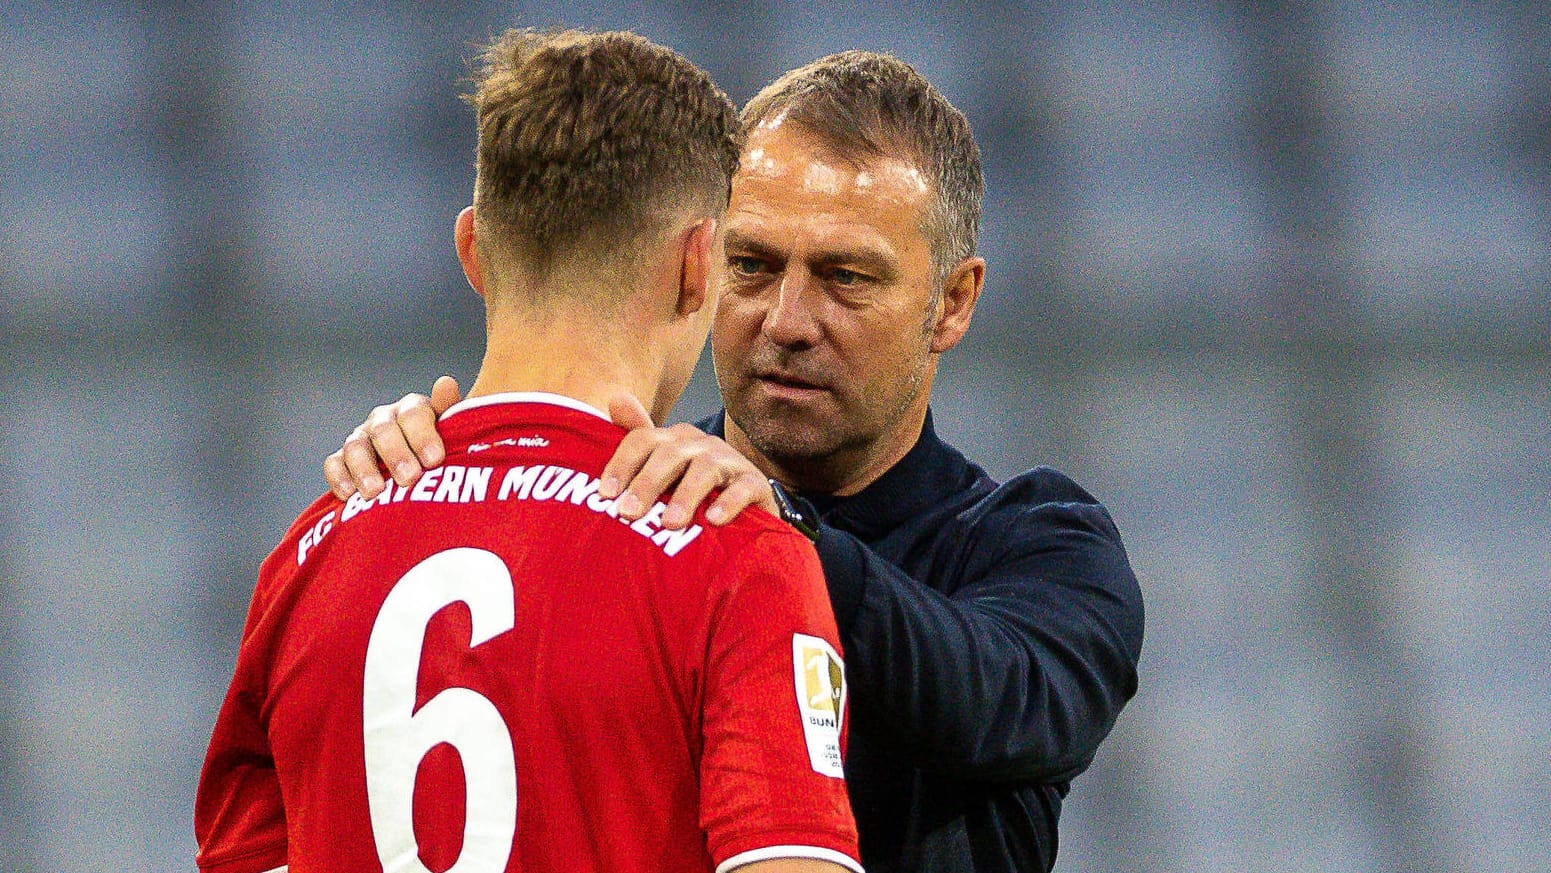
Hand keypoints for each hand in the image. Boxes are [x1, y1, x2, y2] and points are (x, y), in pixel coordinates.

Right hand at [324, 376, 461, 499]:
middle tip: (409, 478)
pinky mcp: (343, 460)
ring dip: (364, 469)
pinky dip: (339, 478)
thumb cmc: (442, 457)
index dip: (423, 436)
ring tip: (375, 492)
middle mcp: (384, 420)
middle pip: (384, 430)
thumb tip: (445, 383)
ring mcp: (362, 438)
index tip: (434, 460)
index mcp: (413, 410)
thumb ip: (453, 412)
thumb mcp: (454, 437)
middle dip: (396, 454)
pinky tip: (350, 495)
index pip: (414, 414)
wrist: (422, 481)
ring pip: (356, 446)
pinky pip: (334, 464)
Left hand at [600, 393, 776, 529]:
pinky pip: (743, 488)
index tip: (605, 495)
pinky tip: (713, 521)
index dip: (621, 464)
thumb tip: (615, 398)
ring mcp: (731, 462)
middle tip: (629, 513)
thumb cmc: (696, 491)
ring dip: (685, 496)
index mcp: (674, 439)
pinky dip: (728, 503)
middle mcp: (701, 444)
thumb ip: (638, 441)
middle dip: (646, 483)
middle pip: (669, 455)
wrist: (747, 510)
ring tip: (669, 523)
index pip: (642, 440)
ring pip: (705, 469)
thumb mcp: (664, 470)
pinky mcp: (756, 484)